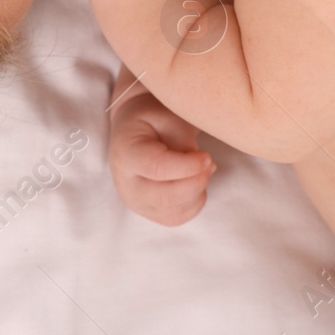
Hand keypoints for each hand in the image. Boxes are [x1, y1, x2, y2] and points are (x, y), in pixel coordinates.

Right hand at [109, 80, 214, 225]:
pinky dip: (192, 204)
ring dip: (196, 193)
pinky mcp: (147, 211)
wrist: (133, 129)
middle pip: (165, 196)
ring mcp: (135, 201)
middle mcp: (125, 183)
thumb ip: (182, 140)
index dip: (187, 166)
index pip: (157, 168)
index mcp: (126, 153)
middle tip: (209, 163)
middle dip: (195, 182)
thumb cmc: (151, 119)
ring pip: (173, 211)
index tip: (207, 157)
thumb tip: (200, 167)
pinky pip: (175, 218)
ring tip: (203, 170)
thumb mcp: (167, 117)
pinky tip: (195, 183)